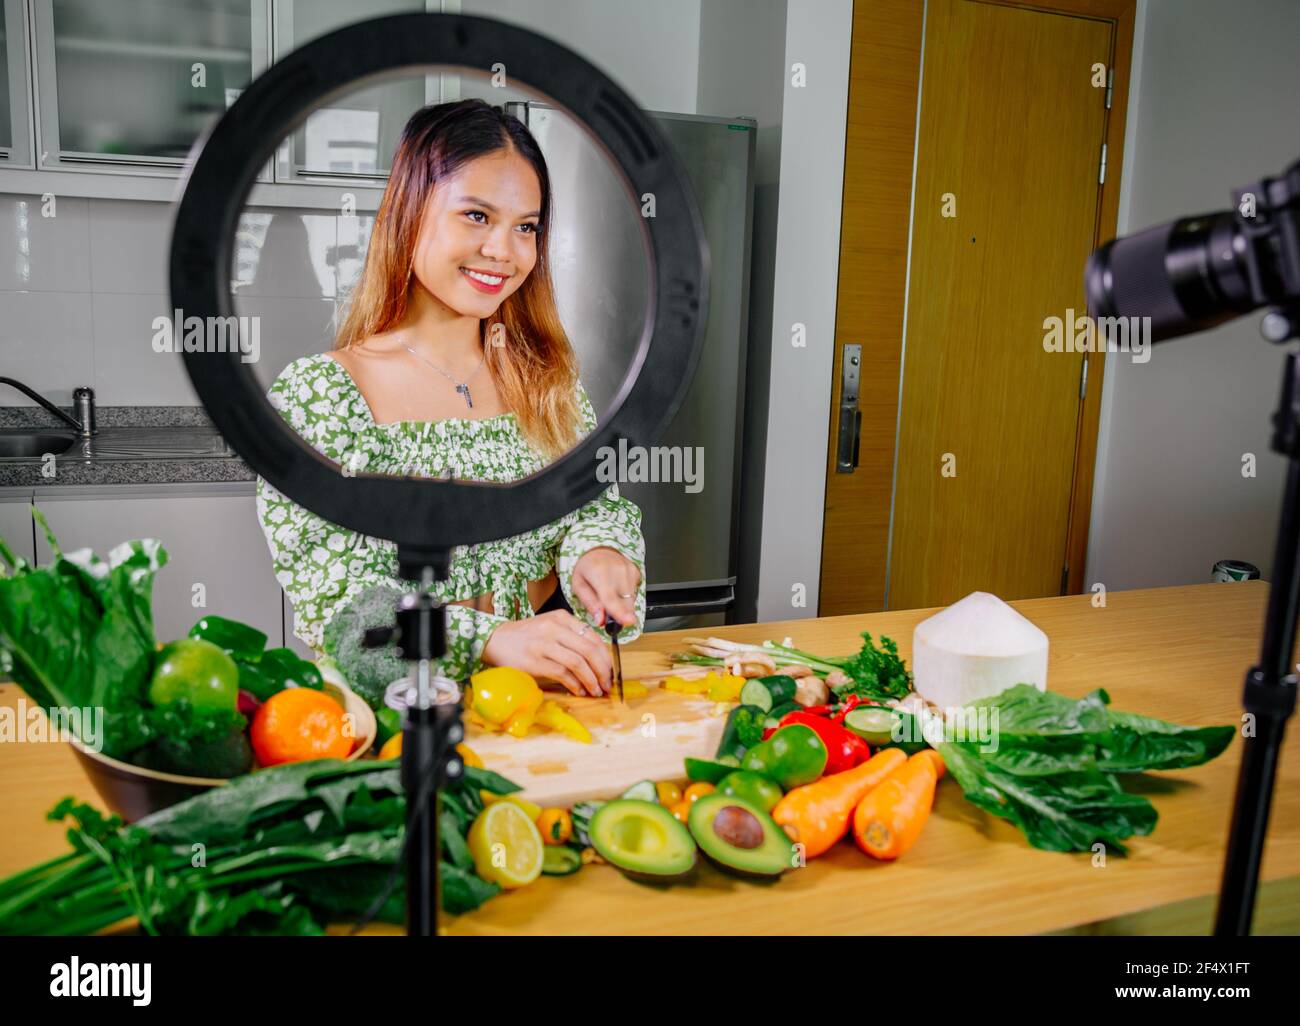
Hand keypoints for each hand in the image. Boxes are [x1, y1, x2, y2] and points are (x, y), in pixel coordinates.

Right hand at [481, 611, 612, 696]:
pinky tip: (579, 691)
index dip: (606, 657)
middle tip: (607, 683)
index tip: (610, 671)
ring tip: (596, 690)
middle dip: (603, 671)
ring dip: (591, 680)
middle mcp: (554, 628)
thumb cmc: (526, 636)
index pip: (593, 637)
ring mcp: (544, 644)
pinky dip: (575, 684)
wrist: (496, 640)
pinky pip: (563, 674)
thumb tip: (598, 659)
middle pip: (589, 650)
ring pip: (578, 663)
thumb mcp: (550, 626)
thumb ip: (571, 636)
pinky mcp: (535, 661)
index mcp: (562, 618)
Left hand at [571, 547, 640, 628]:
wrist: (598, 550)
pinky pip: (634, 593)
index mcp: (599, 572)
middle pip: (624, 602)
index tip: (627, 622)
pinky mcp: (636, 572)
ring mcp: (629, 570)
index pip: (610, 597)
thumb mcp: (578, 586)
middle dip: (619, 614)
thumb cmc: (586, 568)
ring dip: (622, 605)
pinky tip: (617, 587)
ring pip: (631, 600)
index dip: (619, 612)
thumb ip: (590, 604)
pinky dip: (626, 596)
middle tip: (606, 613)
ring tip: (609, 593)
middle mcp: (617, 570)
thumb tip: (600, 620)